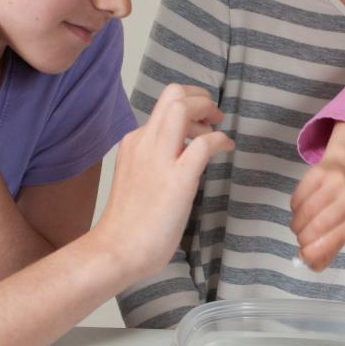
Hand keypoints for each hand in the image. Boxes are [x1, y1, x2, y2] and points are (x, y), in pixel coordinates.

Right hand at [93, 84, 232, 280]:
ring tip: (219, 129)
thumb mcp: (139, 178)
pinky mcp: (177, 179)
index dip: (189, 106)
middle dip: (200, 98)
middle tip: (214, 117)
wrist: (117, 250)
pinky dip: (220, 140)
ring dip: (208, 111)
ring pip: (182, 108)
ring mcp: (159, 159)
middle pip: (173, 96)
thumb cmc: (130, 224)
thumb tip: (182, 155)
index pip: (163, 106)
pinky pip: (203, 144)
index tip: (202, 121)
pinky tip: (227, 147)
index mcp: (134, 142)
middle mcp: (144, 143)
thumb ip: (156, 161)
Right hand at [289, 123, 344, 270]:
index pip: (337, 238)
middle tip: (301, 239)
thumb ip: (330, 248)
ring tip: (299, 226)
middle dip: (304, 238)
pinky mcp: (320, 172)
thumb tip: (312, 265)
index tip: (304, 255)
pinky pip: (298, 197)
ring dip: (297, 224)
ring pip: (305, 211)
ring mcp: (337, 182)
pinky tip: (299, 209)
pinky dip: (294, 208)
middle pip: (318, 225)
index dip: (317, 250)